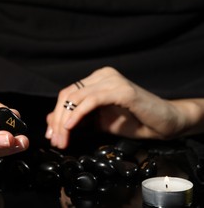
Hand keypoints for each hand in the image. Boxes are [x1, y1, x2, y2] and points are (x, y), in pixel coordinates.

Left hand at [46, 66, 203, 148]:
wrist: (164, 123)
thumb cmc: (133, 121)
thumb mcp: (98, 122)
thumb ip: (77, 119)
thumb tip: (51, 121)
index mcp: (96, 80)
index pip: (68, 94)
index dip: (56, 114)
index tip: (51, 134)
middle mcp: (102, 75)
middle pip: (68, 95)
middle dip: (58, 120)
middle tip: (55, 140)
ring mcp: (112, 80)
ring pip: (76, 98)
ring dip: (64, 121)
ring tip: (62, 139)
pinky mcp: (121, 90)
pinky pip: (92, 100)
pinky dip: (78, 114)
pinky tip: (71, 127)